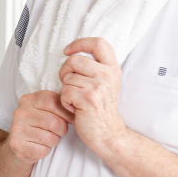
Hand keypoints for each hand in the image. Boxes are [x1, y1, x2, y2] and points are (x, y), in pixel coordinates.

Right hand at [7, 91, 73, 164]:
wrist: (19, 144)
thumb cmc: (38, 125)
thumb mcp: (45, 110)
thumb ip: (58, 105)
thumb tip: (76, 109)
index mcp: (28, 100)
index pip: (53, 102)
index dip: (66, 113)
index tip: (70, 119)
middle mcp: (20, 113)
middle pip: (54, 122)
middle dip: (62, 130)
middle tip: (58, 131)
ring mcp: (17, 129)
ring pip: (50, 138)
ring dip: (54, 141)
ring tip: (48, 138)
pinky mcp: (17, 145)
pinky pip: (43, 150)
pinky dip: (46, 150)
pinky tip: (40, 146)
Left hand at [59, 37, 126, 155]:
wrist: (107, 133)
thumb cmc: (100, 108)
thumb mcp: (104, 83)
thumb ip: (94, 68)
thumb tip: (72, 53)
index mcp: (112, 68)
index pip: (98, 43)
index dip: (80, 43)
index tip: (68, 51)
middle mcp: (108, 75)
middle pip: (74, 60)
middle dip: (65, 72)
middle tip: (70, 86)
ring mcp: (99, 86)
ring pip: (67, 77)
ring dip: (66, 90)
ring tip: (76, 100)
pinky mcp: (88, 98)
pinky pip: (64, 92)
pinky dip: (65, 102)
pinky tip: (75, 108)